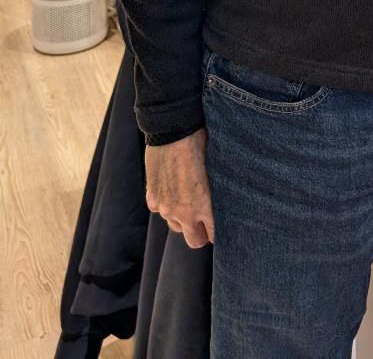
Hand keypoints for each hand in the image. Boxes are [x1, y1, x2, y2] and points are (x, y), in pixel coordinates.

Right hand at [145, 128, 214, 246]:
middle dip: (201, 234)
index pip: (213, 234)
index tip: (219, 224)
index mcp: (203, 206)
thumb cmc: (200, 145)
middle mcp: (183, 212)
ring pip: (176, 226)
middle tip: (205, 223)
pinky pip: (161, 210)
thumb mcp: (215, 170)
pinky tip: (172, 189)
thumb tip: (221, 199)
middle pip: (194, 240)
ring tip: (188, 201)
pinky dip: (167, 204)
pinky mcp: (152, 197)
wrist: (173, 131)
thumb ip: (214, 193)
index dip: (217, 231)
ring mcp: (165, 207)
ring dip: (182, 218)